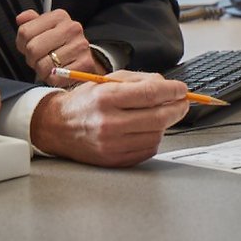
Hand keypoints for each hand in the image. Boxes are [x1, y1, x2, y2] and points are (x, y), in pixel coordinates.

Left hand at [15, 9, 102, 84]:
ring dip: (42, 71)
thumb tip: (20, 19)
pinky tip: (58, 73)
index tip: (30, 47)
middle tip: (39, 59)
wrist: (83, 59)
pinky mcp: (85, 64)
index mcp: (59, 16)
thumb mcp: (46, 29)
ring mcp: (79, 46)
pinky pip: (55, 78)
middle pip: (33, 48)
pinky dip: (53, 79)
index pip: (25, 32)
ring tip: (50, 66)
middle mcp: (71, 28)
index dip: (22, 44)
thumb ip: (30, 22)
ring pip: (43, 65)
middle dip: (32, 59)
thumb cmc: (61, 45)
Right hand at [29, 70, 189, 166]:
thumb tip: (168, 86)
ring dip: (165, 123)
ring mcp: (112, 145)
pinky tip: (147, 129)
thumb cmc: (85, 102)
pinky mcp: (115, 160)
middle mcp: (108, 123)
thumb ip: (139, 81)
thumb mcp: (108, 81)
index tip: (182, 89)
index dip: (172, 90)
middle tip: (183, 102)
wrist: (58, 127)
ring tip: (160, 114)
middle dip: (177, 108)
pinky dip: (154, 138)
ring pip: (156, 134)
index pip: (150, 94)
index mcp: (106, 98)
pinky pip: (147, 150)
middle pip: (158, 116)